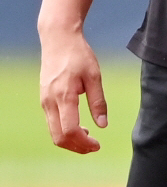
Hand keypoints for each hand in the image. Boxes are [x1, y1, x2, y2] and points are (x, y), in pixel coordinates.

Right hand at [39, 29, 106, 153]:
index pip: (70, 130)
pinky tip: (78, 126)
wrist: (58, 39)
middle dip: (76, 147)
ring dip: (70, 140)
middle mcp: (50, 102)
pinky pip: (52, 123)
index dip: (83, 142)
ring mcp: (44, 101)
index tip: (97, 144)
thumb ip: (98, 101)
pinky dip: (64, 130)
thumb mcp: (94, 75)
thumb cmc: (78, 54)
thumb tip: (103, 125)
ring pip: (53, 132)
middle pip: (59, 137)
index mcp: (64, 96)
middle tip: (94, 147)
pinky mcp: (43, 99)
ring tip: (88, 137)